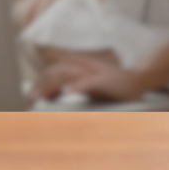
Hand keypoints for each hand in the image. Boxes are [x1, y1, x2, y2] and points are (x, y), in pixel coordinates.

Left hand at [30, 54, 145, 102]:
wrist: (139, 81)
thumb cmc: (113, 88)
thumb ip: (71, 90)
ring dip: (50, 87)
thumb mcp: (89, 88)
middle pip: (54, 73)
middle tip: (31, 102)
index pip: (51, 73)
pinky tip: (67, 93)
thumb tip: (53, 99)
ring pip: (65, 75)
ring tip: (40, 99)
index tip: (29, 100)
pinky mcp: (105, 79)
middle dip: (40, 87)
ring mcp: (93, 72)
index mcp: (77, 69)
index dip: (37, 85)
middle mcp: (82, 67)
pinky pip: (88, 82)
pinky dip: (77, 86)